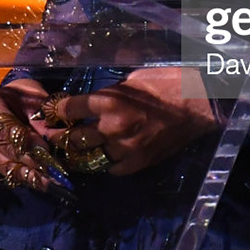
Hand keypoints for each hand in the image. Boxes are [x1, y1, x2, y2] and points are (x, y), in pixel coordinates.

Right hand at [0, 79, 68, 195]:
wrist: (11, 102)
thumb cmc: (24, 97)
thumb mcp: (35, 99)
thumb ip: (43, 118)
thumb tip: (55, 142)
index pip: (3, 126)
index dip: (24, 139)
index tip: (45, 149)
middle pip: (3, 149)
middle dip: (29, 161)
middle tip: (52, 171)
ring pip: (4, 165)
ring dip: (29, 175)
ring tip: (50, 181)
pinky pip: (6, 173)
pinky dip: (25, 178)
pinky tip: (41, 182)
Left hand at [37, 68, 217, 174]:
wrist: (197, 103)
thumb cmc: (165, 82)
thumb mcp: (129, 79)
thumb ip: (108, 93)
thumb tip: (91, 101)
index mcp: (108, 101)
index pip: (67, 109)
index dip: (56, 111)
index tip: (52, 112)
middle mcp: (111, 127)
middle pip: (72, 138)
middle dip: (62, 136)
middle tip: (56, 134)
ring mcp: (124, 148)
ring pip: (89, 157)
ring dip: (82, 152)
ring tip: (76, 149)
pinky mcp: (138, 163)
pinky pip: (111, 169)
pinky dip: (106, 163)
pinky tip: (105, 155)